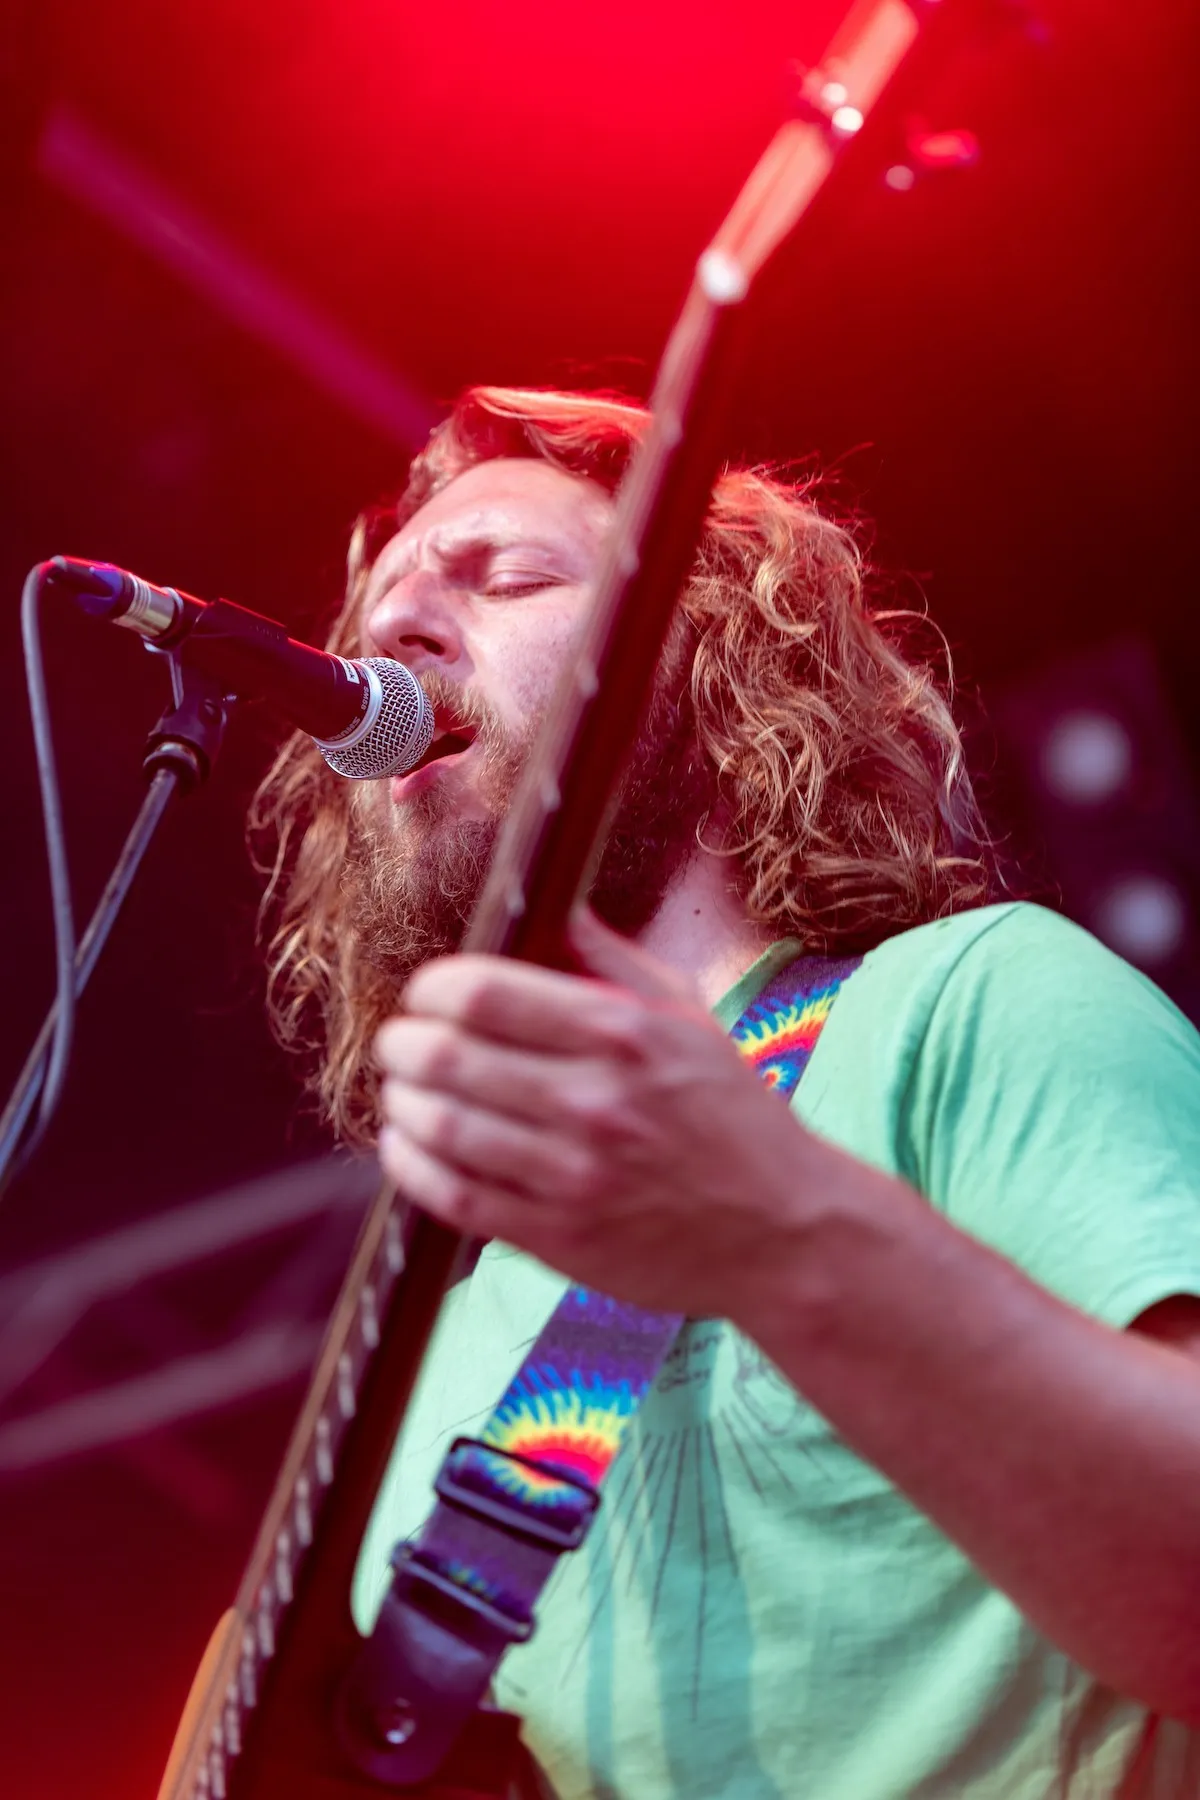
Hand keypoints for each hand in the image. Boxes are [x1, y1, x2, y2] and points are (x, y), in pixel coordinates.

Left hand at [374, 909, 829, 1319]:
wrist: (784, 1229)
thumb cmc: (730, 1113)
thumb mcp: (686, 1018)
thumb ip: (611, 959)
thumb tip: (549, 903)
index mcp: (623, 1033)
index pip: (484, 994)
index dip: (433, 988)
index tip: (427, 992)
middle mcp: (595, 1101)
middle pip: (448, 1057)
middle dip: (404, 1043)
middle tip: (400, 1041)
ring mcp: (574, 1174)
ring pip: (443, 1127)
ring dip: (402, 1102)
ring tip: (402, 1090)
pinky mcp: (560, 1237)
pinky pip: (456, 1197)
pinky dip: (413, 1166)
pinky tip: (409, 1146)